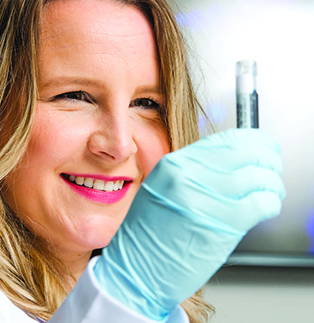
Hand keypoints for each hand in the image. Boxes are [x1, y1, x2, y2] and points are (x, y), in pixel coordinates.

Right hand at [93, 129, 285, 320]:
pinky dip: (272, 203)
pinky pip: (262, 203)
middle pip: (246, 152)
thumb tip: (232, 162)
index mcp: (173, 165)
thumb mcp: (161, 190)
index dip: (252, 140)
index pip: (224, 139)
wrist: (136, 270)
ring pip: (259, 176)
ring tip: (271, 191)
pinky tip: (267, 207)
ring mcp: (205, 198)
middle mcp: (188, 176)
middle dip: (268, 159)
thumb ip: (193, 173)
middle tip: (272, 166)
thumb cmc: (148, 237)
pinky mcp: (223, 224)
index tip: (263, 145)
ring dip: (273, 183)